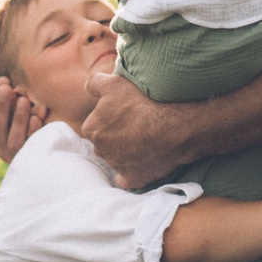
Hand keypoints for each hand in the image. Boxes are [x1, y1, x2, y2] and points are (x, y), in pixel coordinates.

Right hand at [0, 75, 44, 162]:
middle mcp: (1, 149)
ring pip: (13, 140)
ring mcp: (17, 157)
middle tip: (7, 88)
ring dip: (18, 119)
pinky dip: (33, 132)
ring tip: (23, 100)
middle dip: (2, 106)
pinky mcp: (33, 160)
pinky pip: (32, 147)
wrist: (54, 150)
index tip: (4, 79)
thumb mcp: (12, 110)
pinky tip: (36, 118)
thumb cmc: (28, 123)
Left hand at [78, 71, 197, 189]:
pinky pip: (127, 178)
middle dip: (116, 136)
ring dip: (125, 152)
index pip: (96, 124)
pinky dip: (132, 172)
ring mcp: (116, 166)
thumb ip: (94, 83)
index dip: (110, 118)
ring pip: (116, 159)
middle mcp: (100, 150)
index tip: (126, 113)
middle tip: (136, 125)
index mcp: (91, 129)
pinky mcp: (133, 178)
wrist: (174, 125)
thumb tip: (87, 87)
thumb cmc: (143, 101)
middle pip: (105, 143)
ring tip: (145, 140)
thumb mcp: (115, 83)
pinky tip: (142, 162)